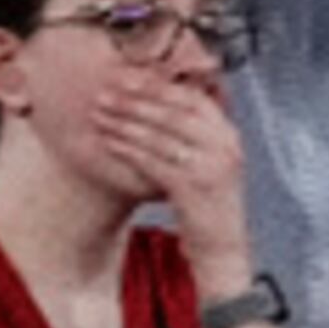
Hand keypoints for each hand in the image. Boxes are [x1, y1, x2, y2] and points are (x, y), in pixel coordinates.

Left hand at [104, 68, 251, 293]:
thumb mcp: (211, 161)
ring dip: (124, 123)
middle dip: (134, 100)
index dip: (156, 85)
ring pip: (158, 136)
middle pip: (171, 113)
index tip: (126, 76)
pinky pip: (152, 162)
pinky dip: (128, 150)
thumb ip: (194, 131)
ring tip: (100, 114)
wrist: (223, 251)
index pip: (190, 98)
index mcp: (228, 135)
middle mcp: (224, 148)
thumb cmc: (209, 203)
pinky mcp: (192, 190)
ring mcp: (210, 169)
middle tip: (105, 92)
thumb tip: (157, 95)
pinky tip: (109, 142)